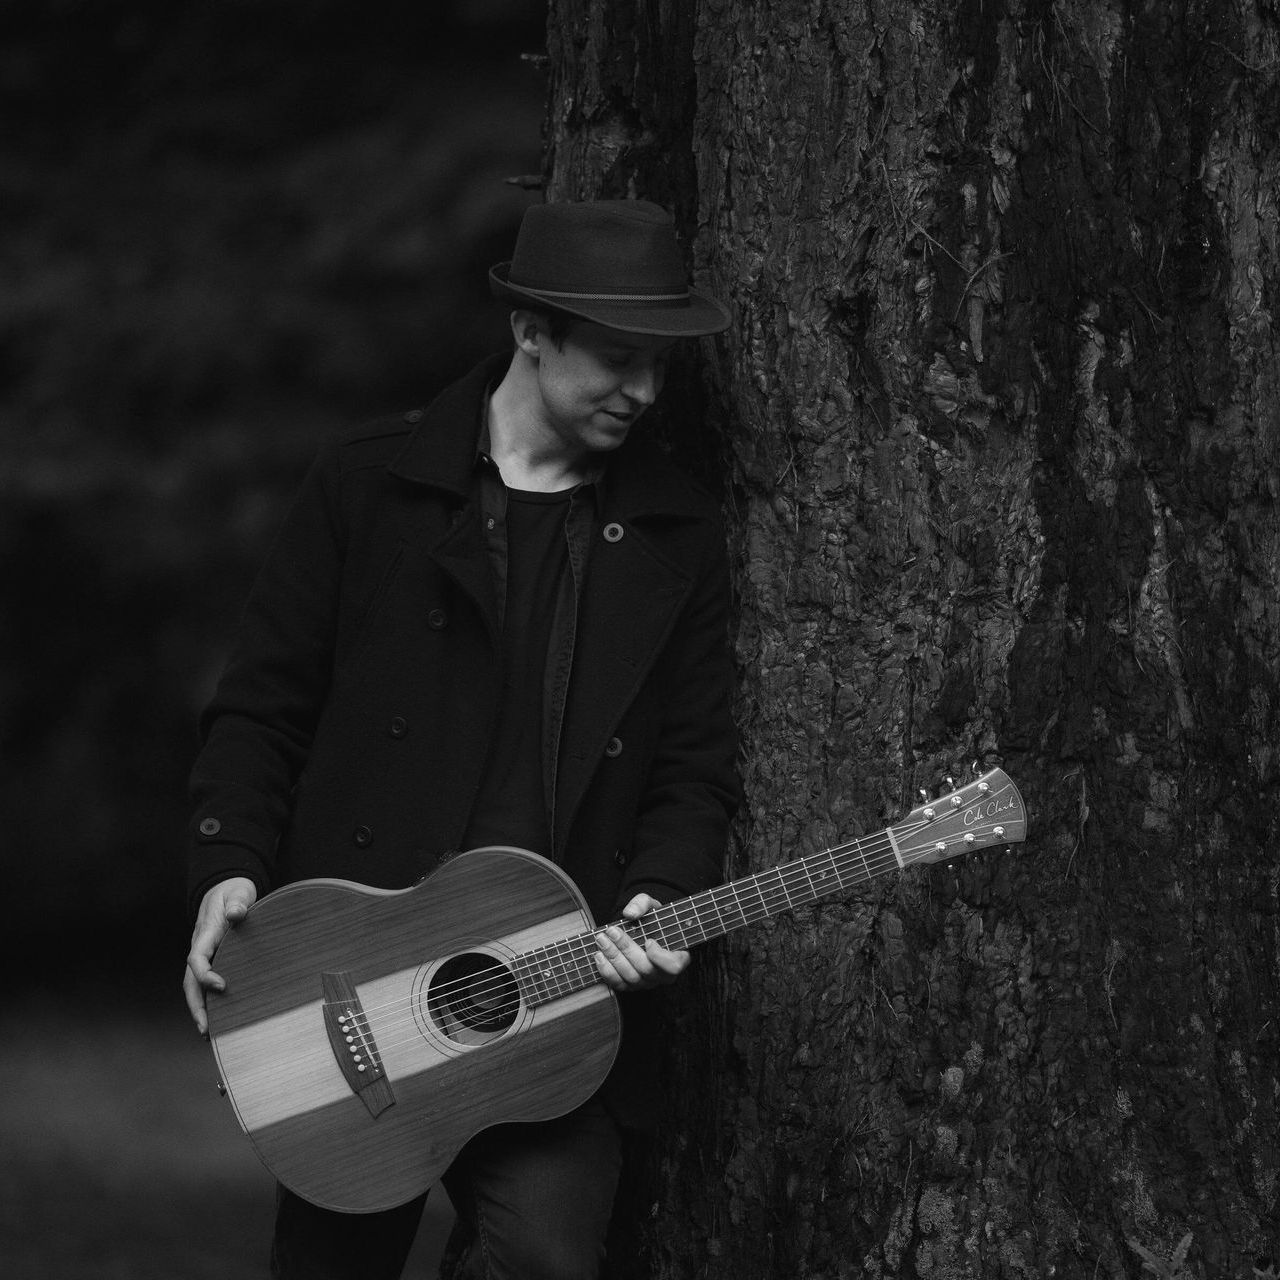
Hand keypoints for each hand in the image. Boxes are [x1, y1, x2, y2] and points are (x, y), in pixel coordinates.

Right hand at [183, 876, 257, 1036]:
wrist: (226, 890)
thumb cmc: (234, 891)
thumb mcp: (238, 891)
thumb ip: (237, 902)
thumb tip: (237, 913)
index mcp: (205, 933)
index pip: (196, 958)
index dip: (205, 974)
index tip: (222, 986)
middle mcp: (201, 948)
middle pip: (190, 981)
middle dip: (196, 1006)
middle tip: (206, 1029)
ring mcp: (206, 956)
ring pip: (195, 987)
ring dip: (200, 1010)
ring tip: (210, 1034)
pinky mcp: (214, 960)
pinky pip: (206, 984)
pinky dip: (209, 1002)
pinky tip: (221, 1018)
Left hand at [594, 893, 689, 991]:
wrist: (642, 931)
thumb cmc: (651, 920)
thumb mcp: (650, 906)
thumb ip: (642, 904)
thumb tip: (630, 913)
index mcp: (677, 956)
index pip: (674, 966)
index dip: (660, 957)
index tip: (648, 941)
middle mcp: (663, 974)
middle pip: (646, 969)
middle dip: (626, 949)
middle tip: (612, 932)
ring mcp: (646, 982)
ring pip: (631, 977)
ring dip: (614, 958)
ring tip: (602, 940)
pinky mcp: (631, 986)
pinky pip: (619, 984)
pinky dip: (607, 971)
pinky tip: (599, 956)